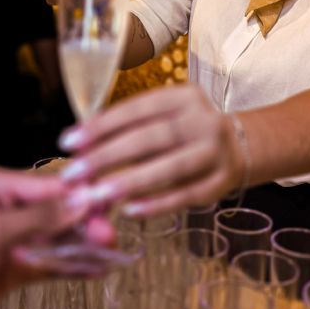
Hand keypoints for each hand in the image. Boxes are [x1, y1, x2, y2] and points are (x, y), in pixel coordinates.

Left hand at [0, 165, 111, 308]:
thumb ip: (40, 219)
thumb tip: (86, 198)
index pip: (49, 186)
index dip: (82, 197)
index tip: (114, 206)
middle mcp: (3, 208)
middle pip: (56, 211)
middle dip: (85, 224)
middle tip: (112, 241)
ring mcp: (7, 241)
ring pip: (55, 238)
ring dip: (82, 245)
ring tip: (114, 255)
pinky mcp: (9, 271)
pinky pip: (46, 263)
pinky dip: (69, 266)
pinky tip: (96, 270)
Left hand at [57, 84, 245, 217]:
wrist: (241, 146)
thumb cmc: (185, 132)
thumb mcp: (165, 117)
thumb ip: (130, 129)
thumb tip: (81, 148)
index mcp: (184, 97)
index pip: (138, 108)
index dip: (102, 125)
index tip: (69, 142)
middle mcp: (203, 120)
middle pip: (151, 137)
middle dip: (108, 156)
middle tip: (74, 174)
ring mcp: (216, 152)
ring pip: (170, 167)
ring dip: (130, 182)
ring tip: (96, 195)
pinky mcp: (221, 183)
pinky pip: (186, 195)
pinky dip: (157, 204)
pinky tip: (130, 211)